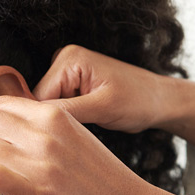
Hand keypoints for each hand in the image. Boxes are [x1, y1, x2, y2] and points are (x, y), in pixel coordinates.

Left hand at [0, 95, 194, 194]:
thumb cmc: (102, 176)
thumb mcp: (75, 134)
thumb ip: (43, 125)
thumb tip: (5, 122)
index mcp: (55, 115)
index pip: (0, 102)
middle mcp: (44, 133)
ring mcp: (39, 163)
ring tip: (1, 172)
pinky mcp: (35, 194)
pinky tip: (2, 187)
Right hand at [33, 45, 167, 132]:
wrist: (159, 101)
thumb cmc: (138, 101)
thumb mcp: (102, 108)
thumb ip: (66, 110)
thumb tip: (35, 119)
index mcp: (69, 59)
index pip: (37, 95)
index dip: (45, 119)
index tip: (59, 136)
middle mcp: (64, 60)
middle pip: (39, 99)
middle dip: (54, 119)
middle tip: (77, 131)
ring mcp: (68, 71)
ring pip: (47, 105)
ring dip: (62, 118)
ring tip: (85, 123)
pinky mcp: (72, 83)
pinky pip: (57, 104)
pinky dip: (67, 117)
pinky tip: (84, 120)